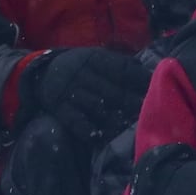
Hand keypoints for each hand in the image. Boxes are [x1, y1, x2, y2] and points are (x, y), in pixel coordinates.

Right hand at [28, 48, 150, 141]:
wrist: (41, 73)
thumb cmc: (80, 68)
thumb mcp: (97, 58)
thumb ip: (120, 65)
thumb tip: (151, 74)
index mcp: (93, 59)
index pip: (121, 69)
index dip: (139, 80)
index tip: (154, 90)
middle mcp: (80, 74)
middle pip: (112, 91)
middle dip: (132, 103)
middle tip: (149, 112)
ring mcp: (69, 92)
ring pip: (97, 107)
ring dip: (116, 118)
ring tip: (133, 126)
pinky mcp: (59, 109)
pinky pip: (75, 121)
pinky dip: (89, 130)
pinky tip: (102, 136)